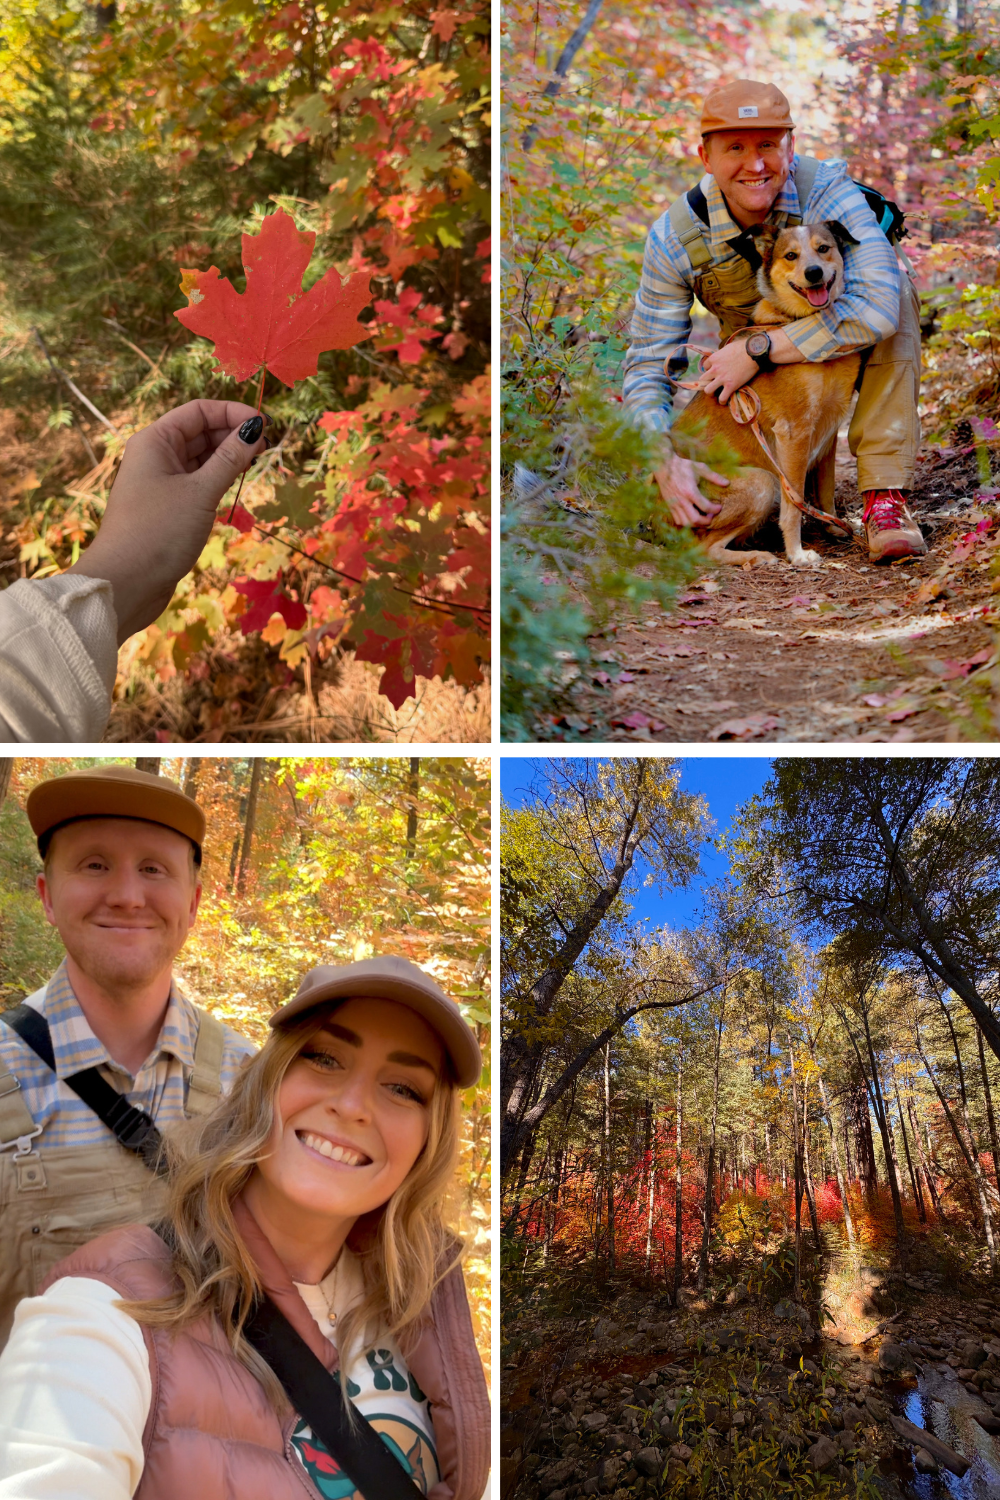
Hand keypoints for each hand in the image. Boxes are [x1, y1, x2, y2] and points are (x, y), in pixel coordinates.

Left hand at [67, 399, 266, 644]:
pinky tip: (236, 486)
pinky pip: (198, 484)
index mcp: (155, 441)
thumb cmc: (159, 531)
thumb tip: (255, 430)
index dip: (231, 413)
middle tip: (267, 446)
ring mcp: (162, 483)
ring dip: (228, 458)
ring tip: (257, 463)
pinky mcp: (169, 508)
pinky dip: (218, 481)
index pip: (198, 412)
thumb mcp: (200, 492)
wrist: (126, 582)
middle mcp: (156, 457)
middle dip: (233, 435)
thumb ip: (230, 459)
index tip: (264, 424)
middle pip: (200, 433)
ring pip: (201, 460)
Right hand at [653, 451, 727, 527]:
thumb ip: (714, 477)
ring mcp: (674, 504)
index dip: (715, 510)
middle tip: (711, 516)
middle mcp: (682, 500)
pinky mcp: (669, 506)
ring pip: (686, 523)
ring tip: (703, 517)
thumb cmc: (683, 466)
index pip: (706, 507)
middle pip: (695, 520)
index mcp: (690, 491)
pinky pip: (678, 520)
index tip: (719, 507)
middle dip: (707, 521)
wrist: (664, 466)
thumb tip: (727, 483)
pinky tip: (692, 516)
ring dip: (696, 524)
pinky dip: (687, 523)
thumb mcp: (700, 468)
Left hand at [693, 340, 757, 403]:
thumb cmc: (743, 347)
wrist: (754, 352)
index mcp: (714, 358)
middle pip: (703, 379)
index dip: (709, 369)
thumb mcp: (728, 347)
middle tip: (713, 383)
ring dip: (711, 393)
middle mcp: (715, 369)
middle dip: (706, 382)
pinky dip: (722, 401)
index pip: (705, 366)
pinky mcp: (730, 385)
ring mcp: (722, 378)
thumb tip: (723, 357)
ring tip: (715, 394)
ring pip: (708, 390)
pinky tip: (724, 401)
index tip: (715, 372)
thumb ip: (722, 354)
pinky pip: (722, 398)